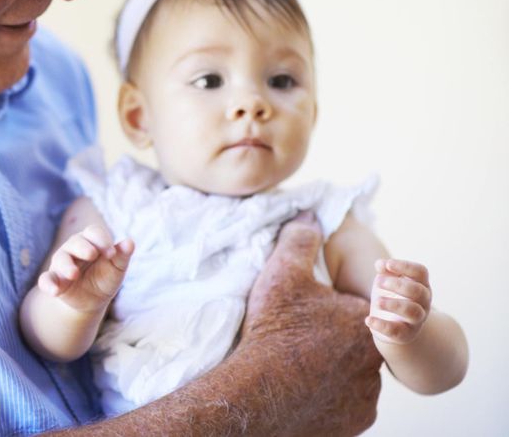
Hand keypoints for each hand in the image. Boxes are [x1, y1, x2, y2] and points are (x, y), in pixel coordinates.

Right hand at [37, 224, 133, 313]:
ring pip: (60, 259)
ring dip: (66, 266)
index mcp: (90, 241)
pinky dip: (48, 284)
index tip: (111, 253)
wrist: (92, 300)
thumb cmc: (105, 278)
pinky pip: (46, 280)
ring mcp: (61, 264)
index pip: (93, 232)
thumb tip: (130, 242)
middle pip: (75, 242)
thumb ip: (122, 256)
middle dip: (83, 247)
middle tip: (92, 254)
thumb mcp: (116, 269)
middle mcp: (73, 248)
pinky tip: (54, 291)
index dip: (102, 240)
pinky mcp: (54, 280)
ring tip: (74, 274)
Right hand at [239, 212, 381, 435]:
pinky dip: (326, 400)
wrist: (259, 391)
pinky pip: (343, 408)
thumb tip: (310, 217)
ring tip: (298, 366)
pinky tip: (301, 391)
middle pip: (358, 346)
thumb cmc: (275, 330)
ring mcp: (365, 399)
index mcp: (366, 324)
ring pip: (353, 379)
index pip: (364, 310)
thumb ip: (300, 240)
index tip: (317, 312)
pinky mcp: (351, 424)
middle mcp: (375, 365)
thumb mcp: (282, 274)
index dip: (338, 309)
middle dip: (335, 342)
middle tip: (303, 340)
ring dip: (333, 373)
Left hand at [366, 258, 430, 344]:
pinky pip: (397, 331)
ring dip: (394, 304)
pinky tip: (368, 320)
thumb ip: (385, 270)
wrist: (391, 323)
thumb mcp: (386, 280)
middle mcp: (423, 302)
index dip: (405, 266)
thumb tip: (380, 264)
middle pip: (417, 291)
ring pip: (413, 311)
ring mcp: (417, 319)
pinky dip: (382, 325)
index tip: (388, 264)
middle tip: (378, 282)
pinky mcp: (405, 334)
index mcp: (421, 284)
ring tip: (377, 301)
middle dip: (397, 284)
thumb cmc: (391, 295)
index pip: (421, 272)